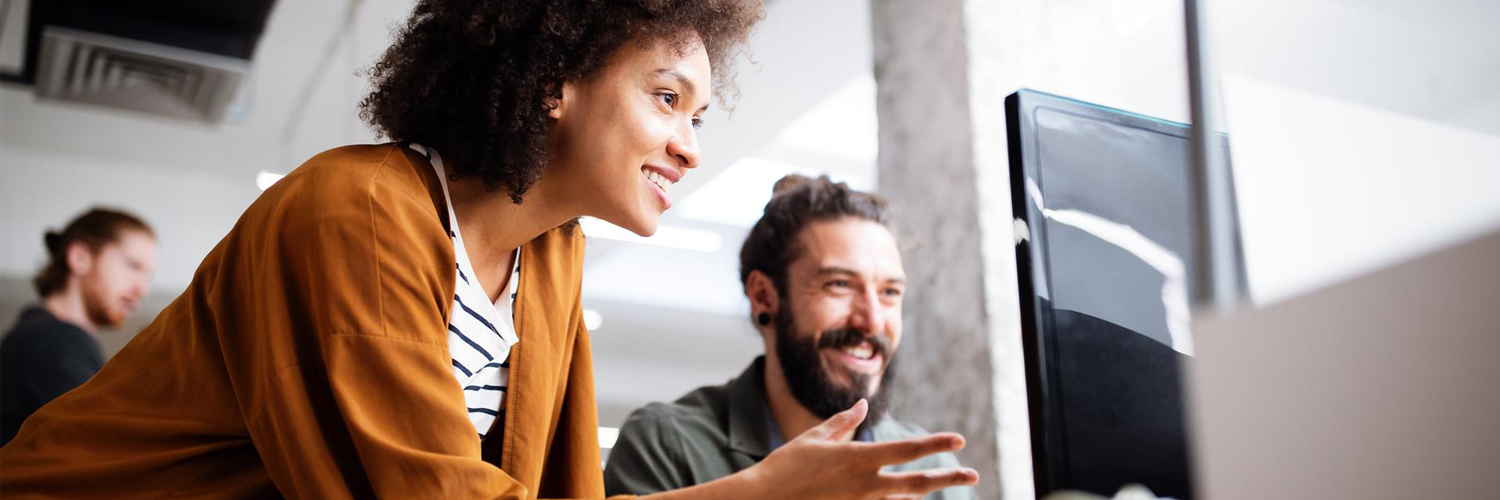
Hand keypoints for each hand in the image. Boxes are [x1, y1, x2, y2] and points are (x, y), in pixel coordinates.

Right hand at [739, 399, 978, 499]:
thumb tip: (860, 406)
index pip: (906, 449)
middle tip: (972, 474)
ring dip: (924, 491)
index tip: (958, 440)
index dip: (936, 444)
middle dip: (946, 477)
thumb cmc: (785, 467)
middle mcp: (864, 484)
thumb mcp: (814, 438)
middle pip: (916, 482)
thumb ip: (842, 422)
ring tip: (942, 482)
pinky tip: (910, 498)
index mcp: (857, 458)